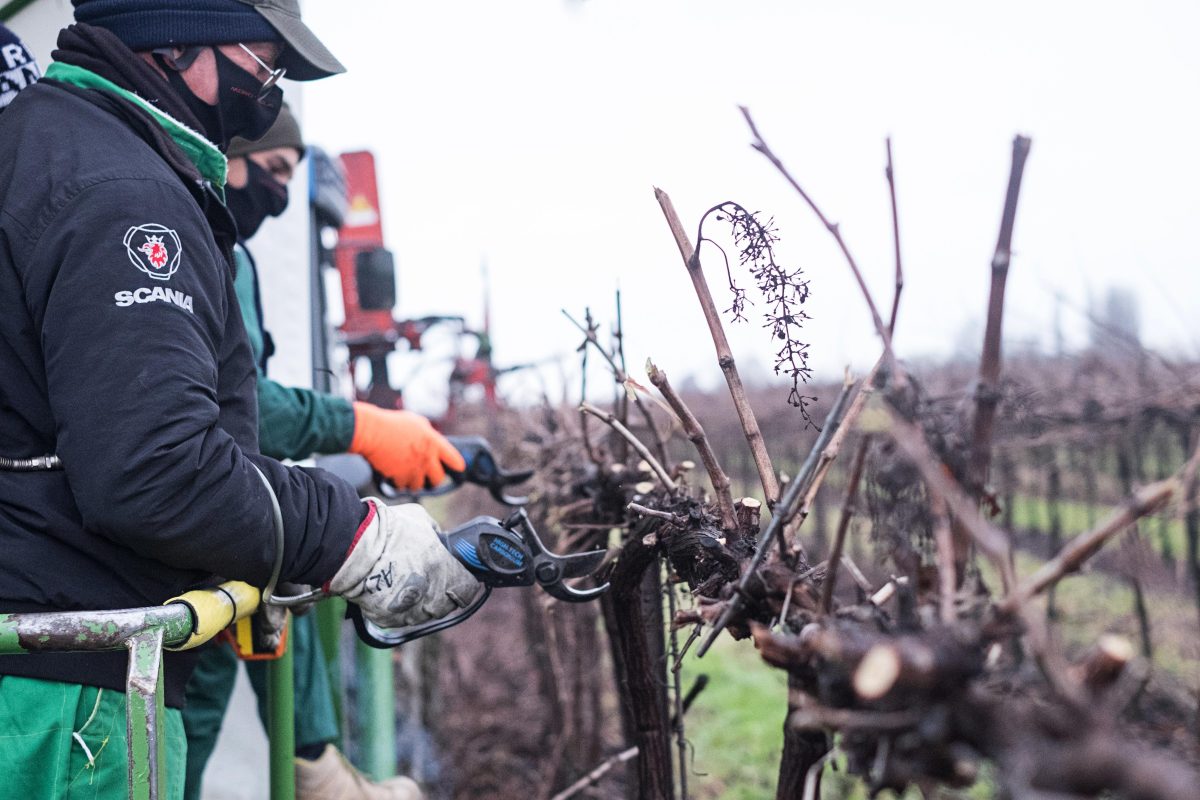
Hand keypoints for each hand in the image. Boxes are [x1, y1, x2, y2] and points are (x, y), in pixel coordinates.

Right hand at [328, 499, 480, 629]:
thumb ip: (436, 532)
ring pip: (424, 614)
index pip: (469, 590)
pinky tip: (390, 590)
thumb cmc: (387, 529)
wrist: (351, 546)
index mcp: (445, 571)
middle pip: (446, 605)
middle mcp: (430, 596)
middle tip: (430, 578)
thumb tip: (439, 538)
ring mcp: (409, 611)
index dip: (465, 583)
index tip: (460, 577)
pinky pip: (401, 617)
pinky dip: (398, 608)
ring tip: (406, 583)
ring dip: (420, 602)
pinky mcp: (388, 619)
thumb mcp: (421, 520)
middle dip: (442, 593)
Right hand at [349, 404, 466, 490]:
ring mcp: (414, 469)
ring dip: (414, 482)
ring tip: (407, 475)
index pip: (454, 459)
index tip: (458, 469)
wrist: (371, 432)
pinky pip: (403, 487)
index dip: (457, 465)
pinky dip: (399, 483)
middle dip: (434, 479)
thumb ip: (427, 432)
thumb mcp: (415, 422)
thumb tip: (431, 438)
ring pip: (420, 485)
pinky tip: (395, 476)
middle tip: (428, 477)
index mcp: (434, 443)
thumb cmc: (391, 423)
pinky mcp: (401, 477)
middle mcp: (427, 458)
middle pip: (439, 478)